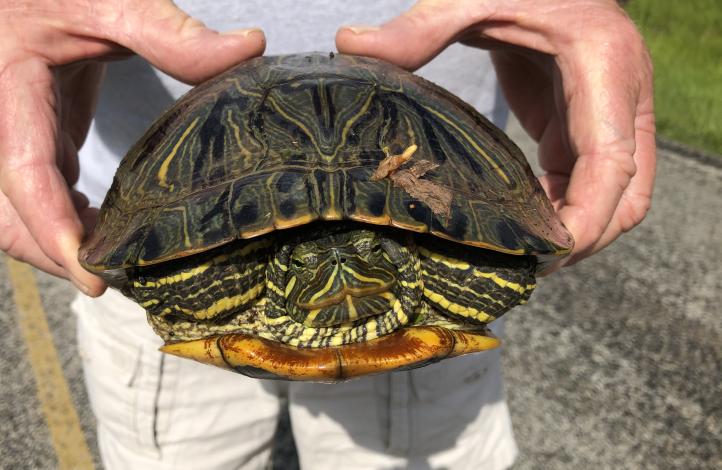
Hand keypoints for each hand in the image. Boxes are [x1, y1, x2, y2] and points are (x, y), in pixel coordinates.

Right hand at [0, 0, 264, 294]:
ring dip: (58, 250)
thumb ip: (176, 32)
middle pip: (9, 216)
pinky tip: (101, 231)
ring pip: (13, 219)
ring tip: (116, 266)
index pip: (24, 174)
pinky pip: (29, 203)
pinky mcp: (15, 143)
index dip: (55, 231)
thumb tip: (250, 47)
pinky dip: (61, 226)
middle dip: (57, 257)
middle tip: (116, 282)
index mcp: (4, 80)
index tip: (95, 276)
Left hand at [336, 0, 654, 269]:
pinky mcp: (584, 119)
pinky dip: (561, 207)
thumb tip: (348, 45)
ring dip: (573, 228)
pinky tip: (518, 222)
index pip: (613, 165)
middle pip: (627, 195)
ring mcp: (610, 111)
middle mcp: (622, 95)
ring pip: (615, 194)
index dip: (585, 220)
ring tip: (516, 255)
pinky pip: (586, 178)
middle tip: (526, 268)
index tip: (543, 256)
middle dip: (585, 239)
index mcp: (604, 68)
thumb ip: (418, 27)